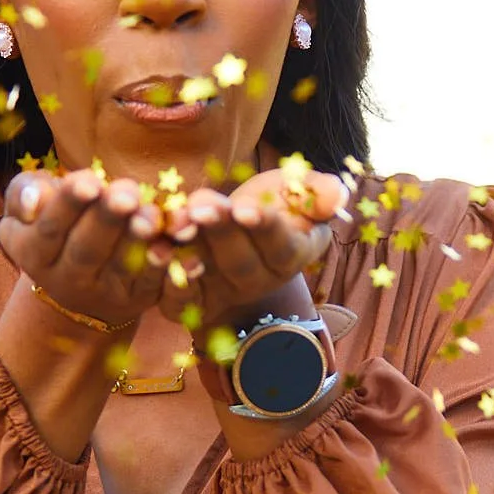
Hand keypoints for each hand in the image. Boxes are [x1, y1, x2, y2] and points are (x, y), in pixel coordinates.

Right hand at [0, 168, 175, 329]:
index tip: (89, 181)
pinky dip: (160, 266)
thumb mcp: (28, 208)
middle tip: (126, 195)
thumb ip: (24, 193)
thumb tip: (35, 200)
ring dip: (137, 240)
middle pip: (86, 248)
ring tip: (150, 215)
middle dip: (107, 219)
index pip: (49, 227)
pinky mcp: (136, 299)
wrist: (77, 285)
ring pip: (120, 266)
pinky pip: (149, 283)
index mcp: (32, 251)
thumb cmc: (55, 225)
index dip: (69, 204)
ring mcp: (103, 292)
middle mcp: (65, 278)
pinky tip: (168, 246)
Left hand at [157, 166, 350, 329]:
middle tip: (202, 205)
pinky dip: (165, 284)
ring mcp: (223, 294)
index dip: (264, 229)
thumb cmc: (273, 202)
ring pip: (207, 282)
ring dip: (188, 255)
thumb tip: (338, 196)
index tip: (246, 208)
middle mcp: (258, 281)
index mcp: (291, 253)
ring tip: (176, 225)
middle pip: (240, 263)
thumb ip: (318, 191)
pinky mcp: (191, 303)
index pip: (282, 247)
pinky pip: (179, 305)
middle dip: (220, 233)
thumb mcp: (297, 188)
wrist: (236, 224)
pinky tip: (156, 252)